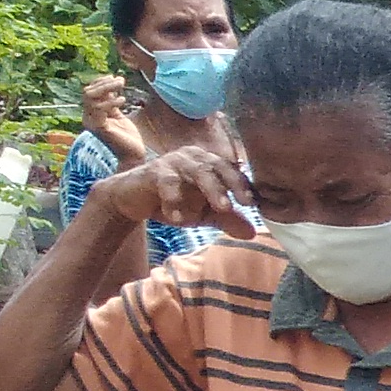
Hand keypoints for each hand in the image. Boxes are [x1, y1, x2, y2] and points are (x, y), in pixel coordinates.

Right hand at [79, 74, 146, 164]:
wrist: (133, 154)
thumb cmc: (127, 135)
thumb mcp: (118, 113)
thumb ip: (111, 100)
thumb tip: (112, 81)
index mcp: (91, 114)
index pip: (89, 92)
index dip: (100, 82)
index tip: (114, 77)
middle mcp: (87, 118)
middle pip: (87, 92)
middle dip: (104, 83)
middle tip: (121, 80)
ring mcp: (91, 123)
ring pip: (91, 98)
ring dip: (107, 88)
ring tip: (122, 85)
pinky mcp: (99, 128)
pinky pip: (99, 109)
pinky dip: (110, 101)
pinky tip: (122, 99)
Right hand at [102, 140, 257, 241]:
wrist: (133, 200)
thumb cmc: (174, 202)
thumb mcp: (203, 214)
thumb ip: (226, 220)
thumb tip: (252, 233)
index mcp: (210, 164)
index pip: (233, 172)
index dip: (246, 186)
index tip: (257, 204)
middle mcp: (194, 158)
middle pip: (218, 167)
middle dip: (233, 185)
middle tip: (245, 203)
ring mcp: (173, 162)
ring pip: (197, 171)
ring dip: (211, 189)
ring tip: (221, 209)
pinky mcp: (153, 171)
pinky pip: (167, 183)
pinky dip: (175, 201)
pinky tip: (179, 219)